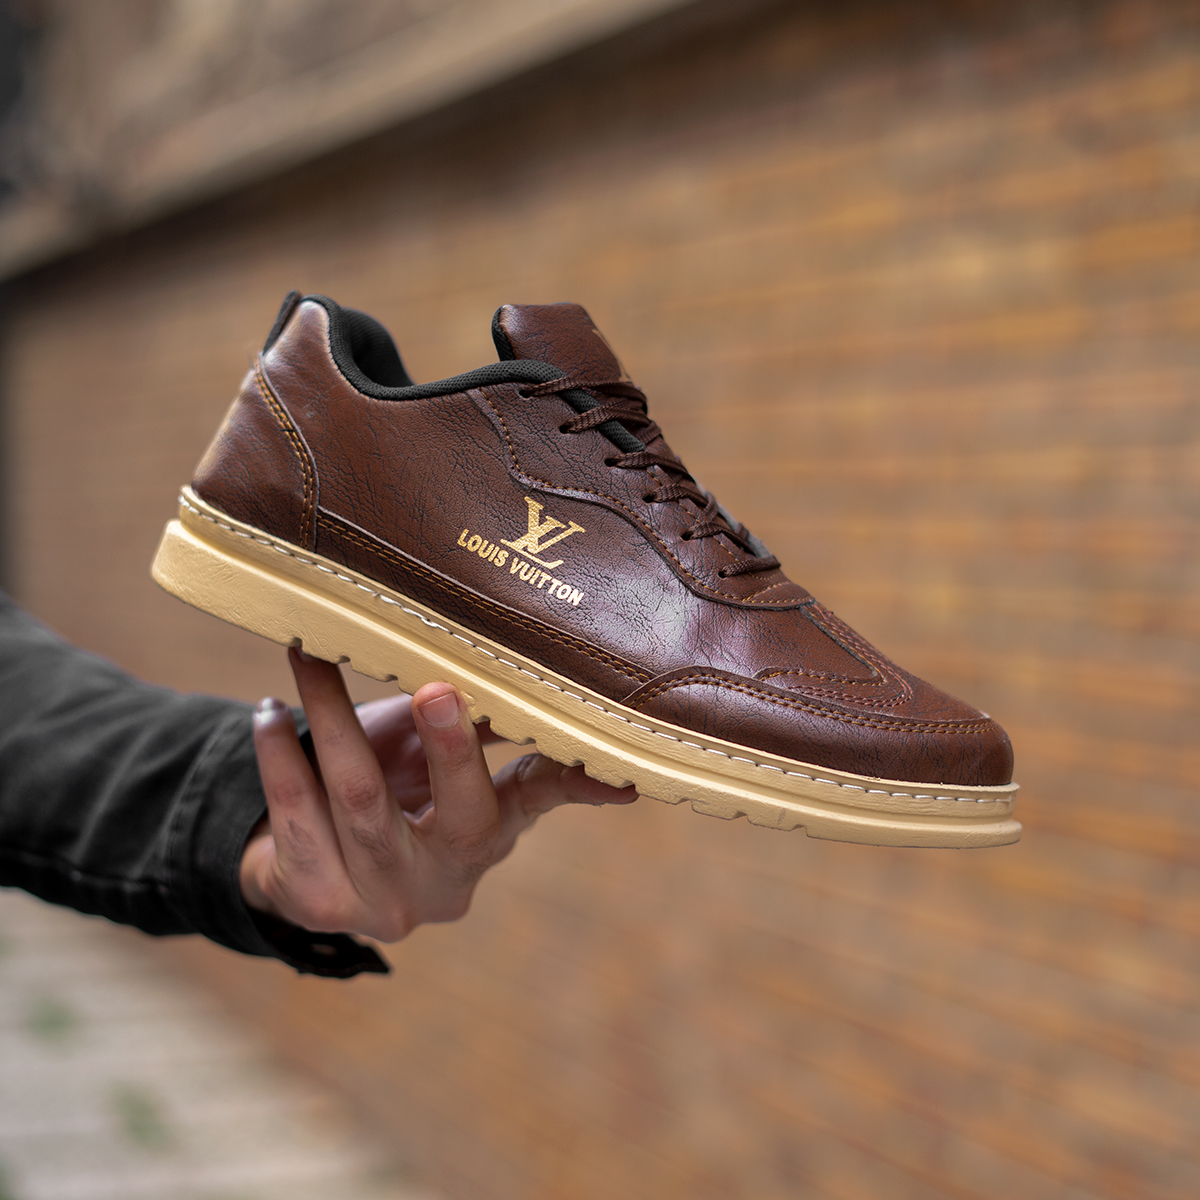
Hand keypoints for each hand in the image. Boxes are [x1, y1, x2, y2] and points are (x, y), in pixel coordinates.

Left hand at [240, 648, 636, 940]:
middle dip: (449, 749)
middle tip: (437, 688)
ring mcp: (379, 898)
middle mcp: (443, 880)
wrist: (315, 874)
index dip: (571, 782)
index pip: (534, 803)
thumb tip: (546, 679)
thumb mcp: (444, 772)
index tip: (612, 769)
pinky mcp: (315, 899)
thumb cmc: (395, 799)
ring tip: (311, 653)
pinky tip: (268, 711)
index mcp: (485, 840)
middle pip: (456, 815)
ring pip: (359, 799)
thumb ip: (488, 731)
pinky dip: (278, 756)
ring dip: (332, 717)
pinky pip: (295, 816)